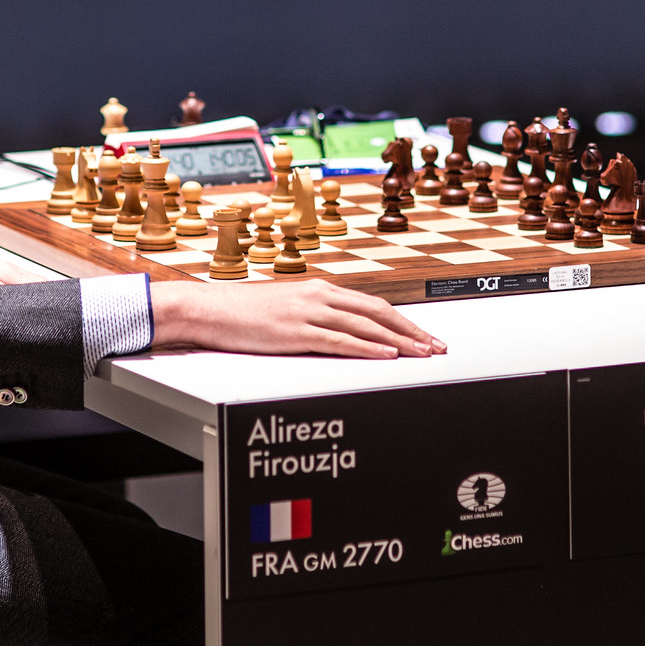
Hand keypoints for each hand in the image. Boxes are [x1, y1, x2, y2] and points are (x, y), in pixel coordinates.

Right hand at [150, 280, 446, 359]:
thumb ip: (314, 316)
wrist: (208, 309)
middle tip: (435, 347)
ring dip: (398, 341)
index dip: (403, 320)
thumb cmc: (242, 313)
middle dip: (412, 331)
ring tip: (421, 354)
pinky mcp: (296, 332)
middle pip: (378, 312)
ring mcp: (308, 313)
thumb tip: (340, 332)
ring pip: (365, 326)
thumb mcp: (286, 308)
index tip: (424, 335)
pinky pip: (339, 340)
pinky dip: (367, 348)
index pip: (372, 304)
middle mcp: (319, 296)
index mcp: (319, 289)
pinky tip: (385, 355)